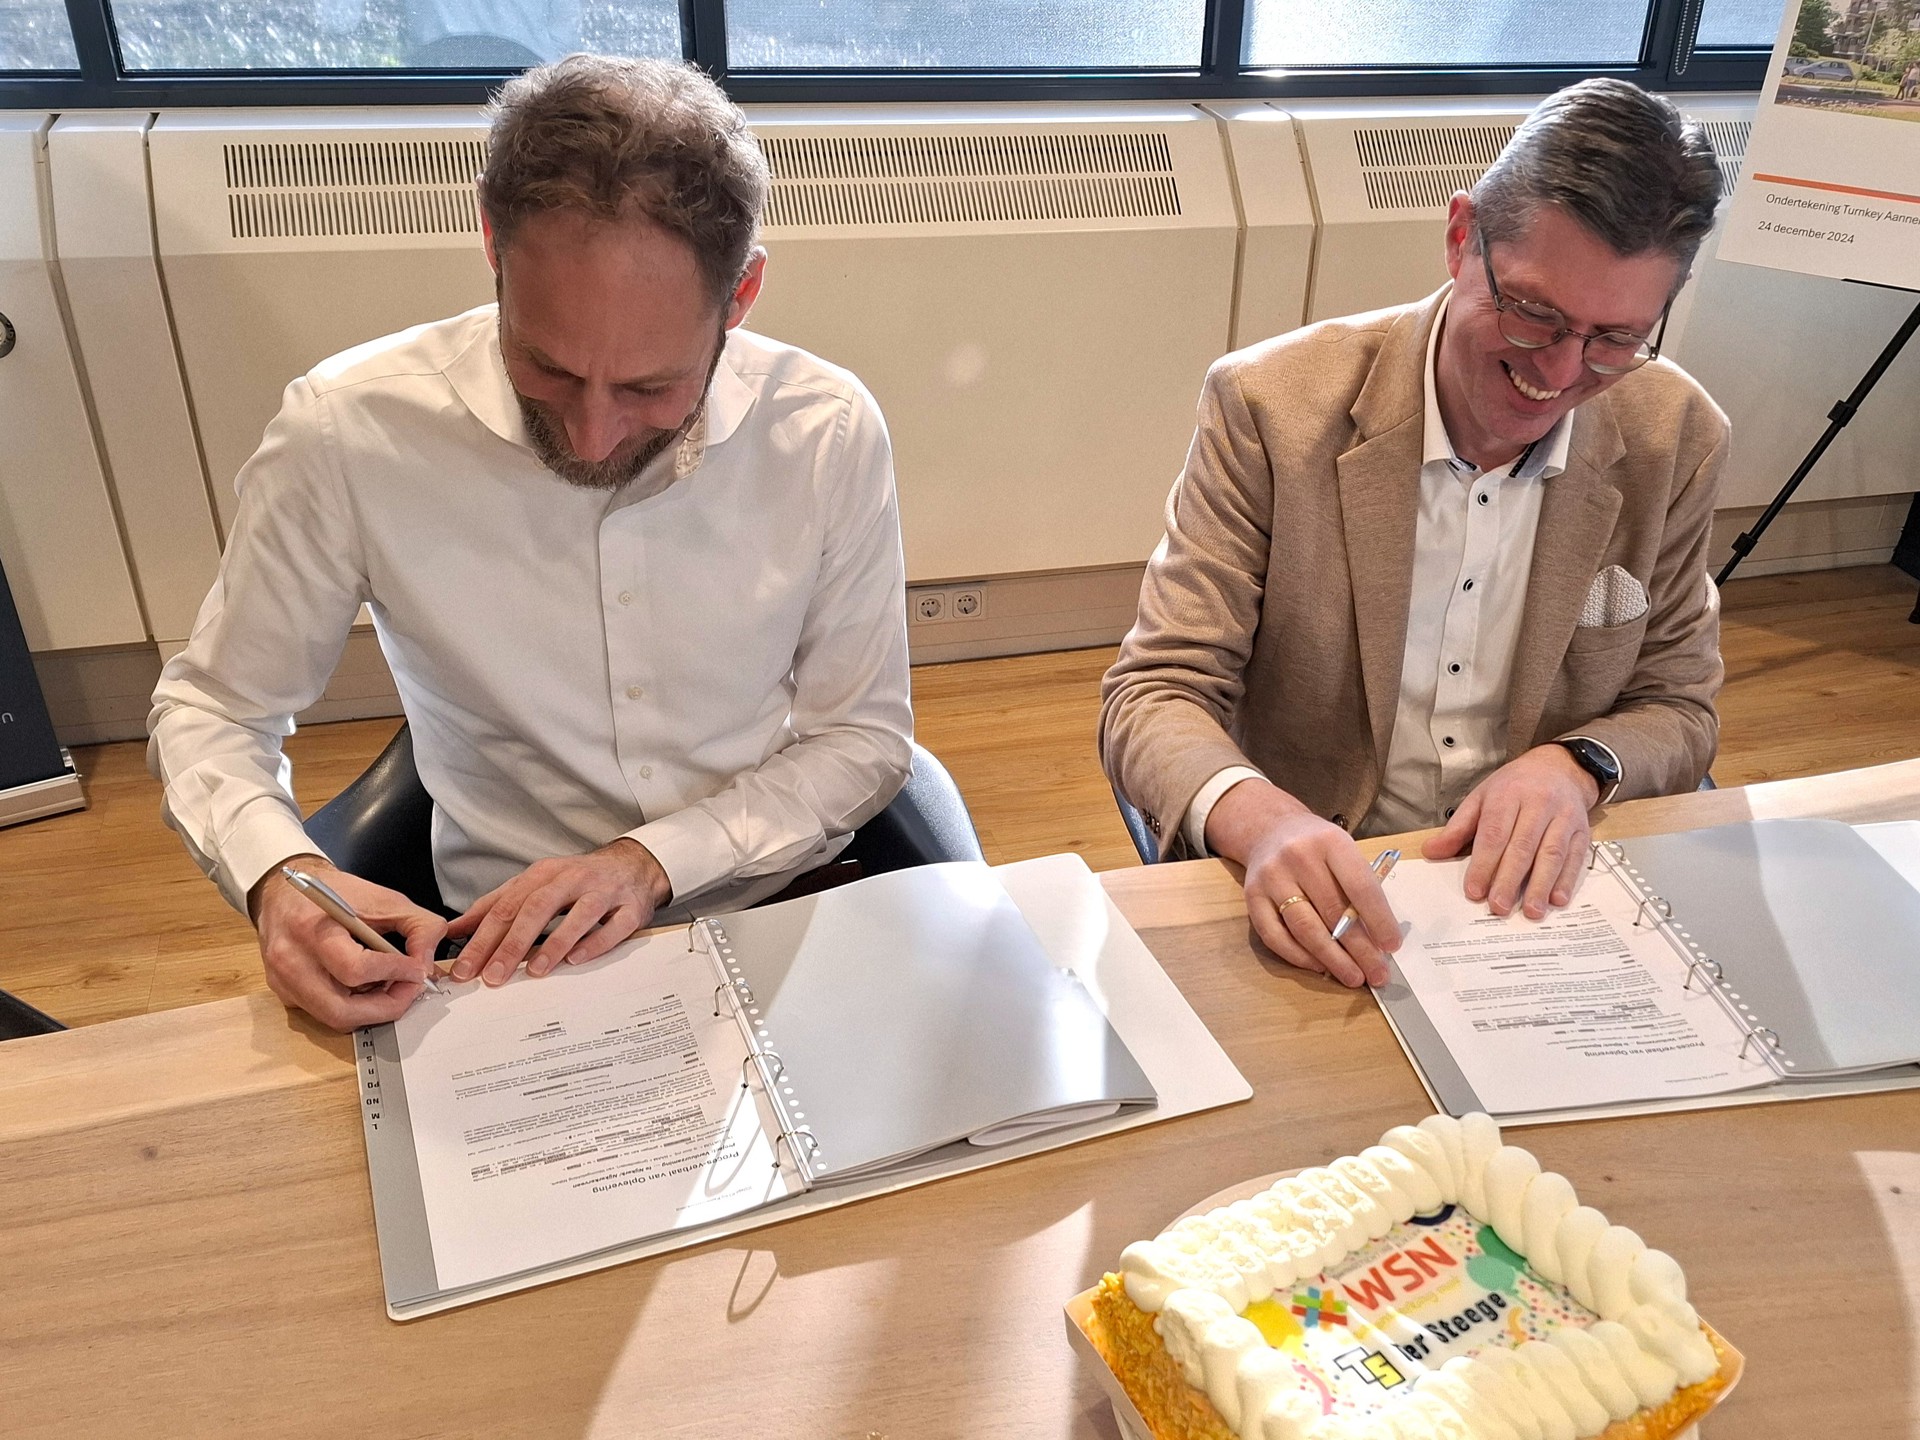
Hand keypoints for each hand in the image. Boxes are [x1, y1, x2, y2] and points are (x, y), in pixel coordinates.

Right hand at [249, 856, 448, 1032]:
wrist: (284, 891)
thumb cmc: (333, 892)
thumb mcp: (384, 898)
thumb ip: (418, 927)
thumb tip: (427, 964)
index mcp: (312, 929)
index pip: (354, 969)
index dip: (394, 973)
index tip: (417, 969)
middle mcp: (291, 961)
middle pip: (341, 1010)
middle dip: (386, 1007)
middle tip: (410, 990)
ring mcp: (283, 982)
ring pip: (334, 1018)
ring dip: (371, 1010)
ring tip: (391, 987)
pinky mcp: (284, 993)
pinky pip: (323, 1013)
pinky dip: (352, 1006)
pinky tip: (366, 986)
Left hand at [445, 838, 672, 985]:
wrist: (634, 864)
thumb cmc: (578, 880)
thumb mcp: (534, 885)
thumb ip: (496, 906)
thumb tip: (455, 929)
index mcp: (543, 874)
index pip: (506, 906)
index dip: (482, 938)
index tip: (465, 967)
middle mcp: (572, 879)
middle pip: (536, 908)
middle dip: (511, 944)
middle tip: (493, 975)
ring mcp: (604, 892)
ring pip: (578, 915)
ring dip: (554, 944)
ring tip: (534, 971)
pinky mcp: (631, 907)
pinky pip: (614, 926)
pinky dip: (595, 944)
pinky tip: (576, 960)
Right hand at [1206, 779, 1400, 988]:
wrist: (1269, 829)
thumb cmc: (1316, 846)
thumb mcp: (1343, 850)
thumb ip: (1359, 886)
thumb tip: (1377, 938)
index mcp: (1330, 842)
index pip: (1360, 887)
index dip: (1379, 920)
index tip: (1392, 946)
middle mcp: (1298, 857)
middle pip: (1333, 912)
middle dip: (1360, 949)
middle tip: (1377, 974)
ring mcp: (1272, 878)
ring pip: (1304, 928)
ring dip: (1332, 959)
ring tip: (1352, 976)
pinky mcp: (1252, 897)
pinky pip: (1275, 936)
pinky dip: (1299, 956)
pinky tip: (1319, 967)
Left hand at [1421, 745, 1599, 919]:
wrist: (1559, 768)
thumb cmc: (1515, 786)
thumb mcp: (1482, 797)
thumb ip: (1458, 828)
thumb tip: (1431, 851)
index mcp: (1507, 795)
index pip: (1494, 833)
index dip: (1484, 864)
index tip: (1474, 890)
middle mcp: (1538, 804)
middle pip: (1522, 846)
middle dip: (1509, 879)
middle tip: (1499, 906)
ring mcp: (1564, 817)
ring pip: (1552, 853)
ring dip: (1541, 885)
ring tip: (1532, 911)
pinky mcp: (1582, 830)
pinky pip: (1576, 857)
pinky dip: (1567, 880)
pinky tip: (1557, 899)